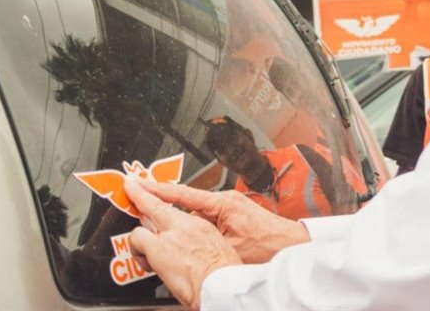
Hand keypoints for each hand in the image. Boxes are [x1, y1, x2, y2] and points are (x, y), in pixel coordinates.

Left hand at [126, 179, 241, 310]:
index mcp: (204, 226)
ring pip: (144, 224)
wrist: (223, 286)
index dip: (162, 195)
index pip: (180, 205)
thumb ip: (202, 246)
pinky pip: (137, 239)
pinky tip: (143, 259)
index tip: (150, 188)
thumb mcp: (220, 254)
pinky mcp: (157, 247)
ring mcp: (170, 235)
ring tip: (145, 253)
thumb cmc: (224, 277)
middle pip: (155, 204)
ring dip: (142, 237)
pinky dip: (136, 248)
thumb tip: (194, 252)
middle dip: (141, 197)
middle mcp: (186, 225)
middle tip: (132, 189)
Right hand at [127, 179, 309, 263]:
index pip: (182, 194)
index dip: (157, 191)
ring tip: (152, 208)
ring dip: (175, 209)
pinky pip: (204, 215)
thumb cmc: (267, 245)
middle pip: (185, 198)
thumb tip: (181, 238)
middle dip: (161, 196)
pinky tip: (180, 227)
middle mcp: (224, 201)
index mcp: (221, 203)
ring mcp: (228, 207)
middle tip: (137, 190)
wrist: (291, 245)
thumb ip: (204, 238)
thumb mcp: (229, 244)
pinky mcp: (232, 216)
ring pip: (193, 208)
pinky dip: (189, 218)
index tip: (139, 185)